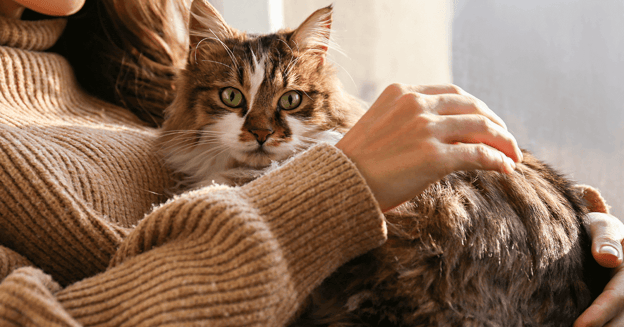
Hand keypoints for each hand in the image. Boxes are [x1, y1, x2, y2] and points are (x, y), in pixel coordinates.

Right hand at [336, 83, 522, 211]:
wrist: (339, 185)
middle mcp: (416, 105)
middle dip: (495, 122)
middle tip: (506, 139)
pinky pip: (478, 153)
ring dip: (503, 141)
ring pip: (481, 127)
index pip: (453, 93)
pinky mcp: (434, 157)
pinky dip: (497, 159)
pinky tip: (505, 168)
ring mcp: (426, 130)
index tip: (486, 121)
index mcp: (402, 92)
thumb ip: (406, 118)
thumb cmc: (356, 162)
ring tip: (513, 155)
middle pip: (472, 106)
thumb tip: (437, 132)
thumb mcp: (379, 125)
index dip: (476, 107)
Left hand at [575, 212, 623, 326]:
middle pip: (619, 322)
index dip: (599, 314)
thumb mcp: (602, 227)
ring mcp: (622, 305)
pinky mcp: (613, 311)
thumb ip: (605, 239)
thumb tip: (606, 258)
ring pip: (616, 324)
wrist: (598, 238)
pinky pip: (607, 322)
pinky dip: (595, 326)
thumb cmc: (597, 231)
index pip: (616, 298)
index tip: (579, 326)